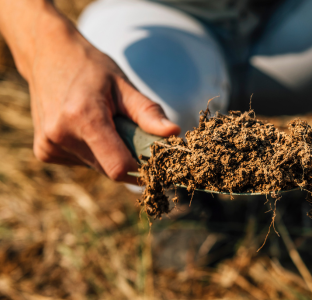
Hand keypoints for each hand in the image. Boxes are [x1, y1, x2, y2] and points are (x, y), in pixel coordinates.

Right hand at [24, 19, 179, 181]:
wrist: (48, 56)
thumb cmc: (91, 68)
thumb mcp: (124, 85)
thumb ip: (148, 113)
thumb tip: (174, 133)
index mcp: (83, 117)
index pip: (119, 167)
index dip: (141, 169)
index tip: (156, 162)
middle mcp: (60, 135)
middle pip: (110, 169)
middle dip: (127, 157)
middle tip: (128, 130)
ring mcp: (48, 145)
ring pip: (97, 167)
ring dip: (109, 153)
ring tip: (103, 122)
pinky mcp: (44, 152)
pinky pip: (82, 162)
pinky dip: (93, 151)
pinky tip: (85, 127)